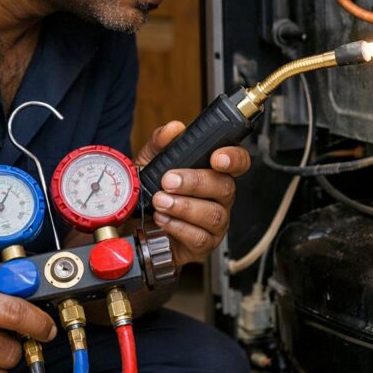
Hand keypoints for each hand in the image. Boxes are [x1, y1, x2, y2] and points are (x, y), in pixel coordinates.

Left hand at [135, 122, 250, 265]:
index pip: (238, 162)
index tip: (217, 158)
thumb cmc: (149, 194)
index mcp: (213, 173)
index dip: (234, 158)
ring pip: (213, 214)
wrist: (133, 227)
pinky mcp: (204, 244)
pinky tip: (164, 220)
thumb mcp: (148, 163)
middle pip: (225, 187)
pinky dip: (179, 227)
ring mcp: (214, 222)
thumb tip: (173, 129)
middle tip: (169, 181)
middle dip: (195, 182)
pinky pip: (200, 237)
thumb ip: (160, 144)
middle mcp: (219, 197)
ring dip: (184, 207)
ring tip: (160, 202)